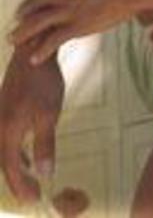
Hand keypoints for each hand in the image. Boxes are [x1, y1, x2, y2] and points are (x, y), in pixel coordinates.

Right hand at [0, 47, 64, 202]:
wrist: (32, 52)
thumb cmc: (43, 82)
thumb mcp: (48, 115)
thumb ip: (45, 145)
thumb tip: (46, 174)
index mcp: (8, 132)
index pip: (11, 168)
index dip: (22, 186)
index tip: (34, 199)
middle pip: (5, 162)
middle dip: (18, 180)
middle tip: (32, 194)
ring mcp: (0, 117)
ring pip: (4, 150)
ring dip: (16, 166)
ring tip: (30, 177)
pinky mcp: (4, 108)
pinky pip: (6, 138)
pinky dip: (15, 151)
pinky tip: (27, 153)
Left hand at [10, 0, 135, 63]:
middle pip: (33, 3)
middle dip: (23, 12)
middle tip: (18, 18)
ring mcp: (66, 10)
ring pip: (36, 23)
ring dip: (22, 33)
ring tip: (13, 39)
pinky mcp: (76, 26)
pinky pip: (52, 41)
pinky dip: (41, 51)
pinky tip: (35, 59)